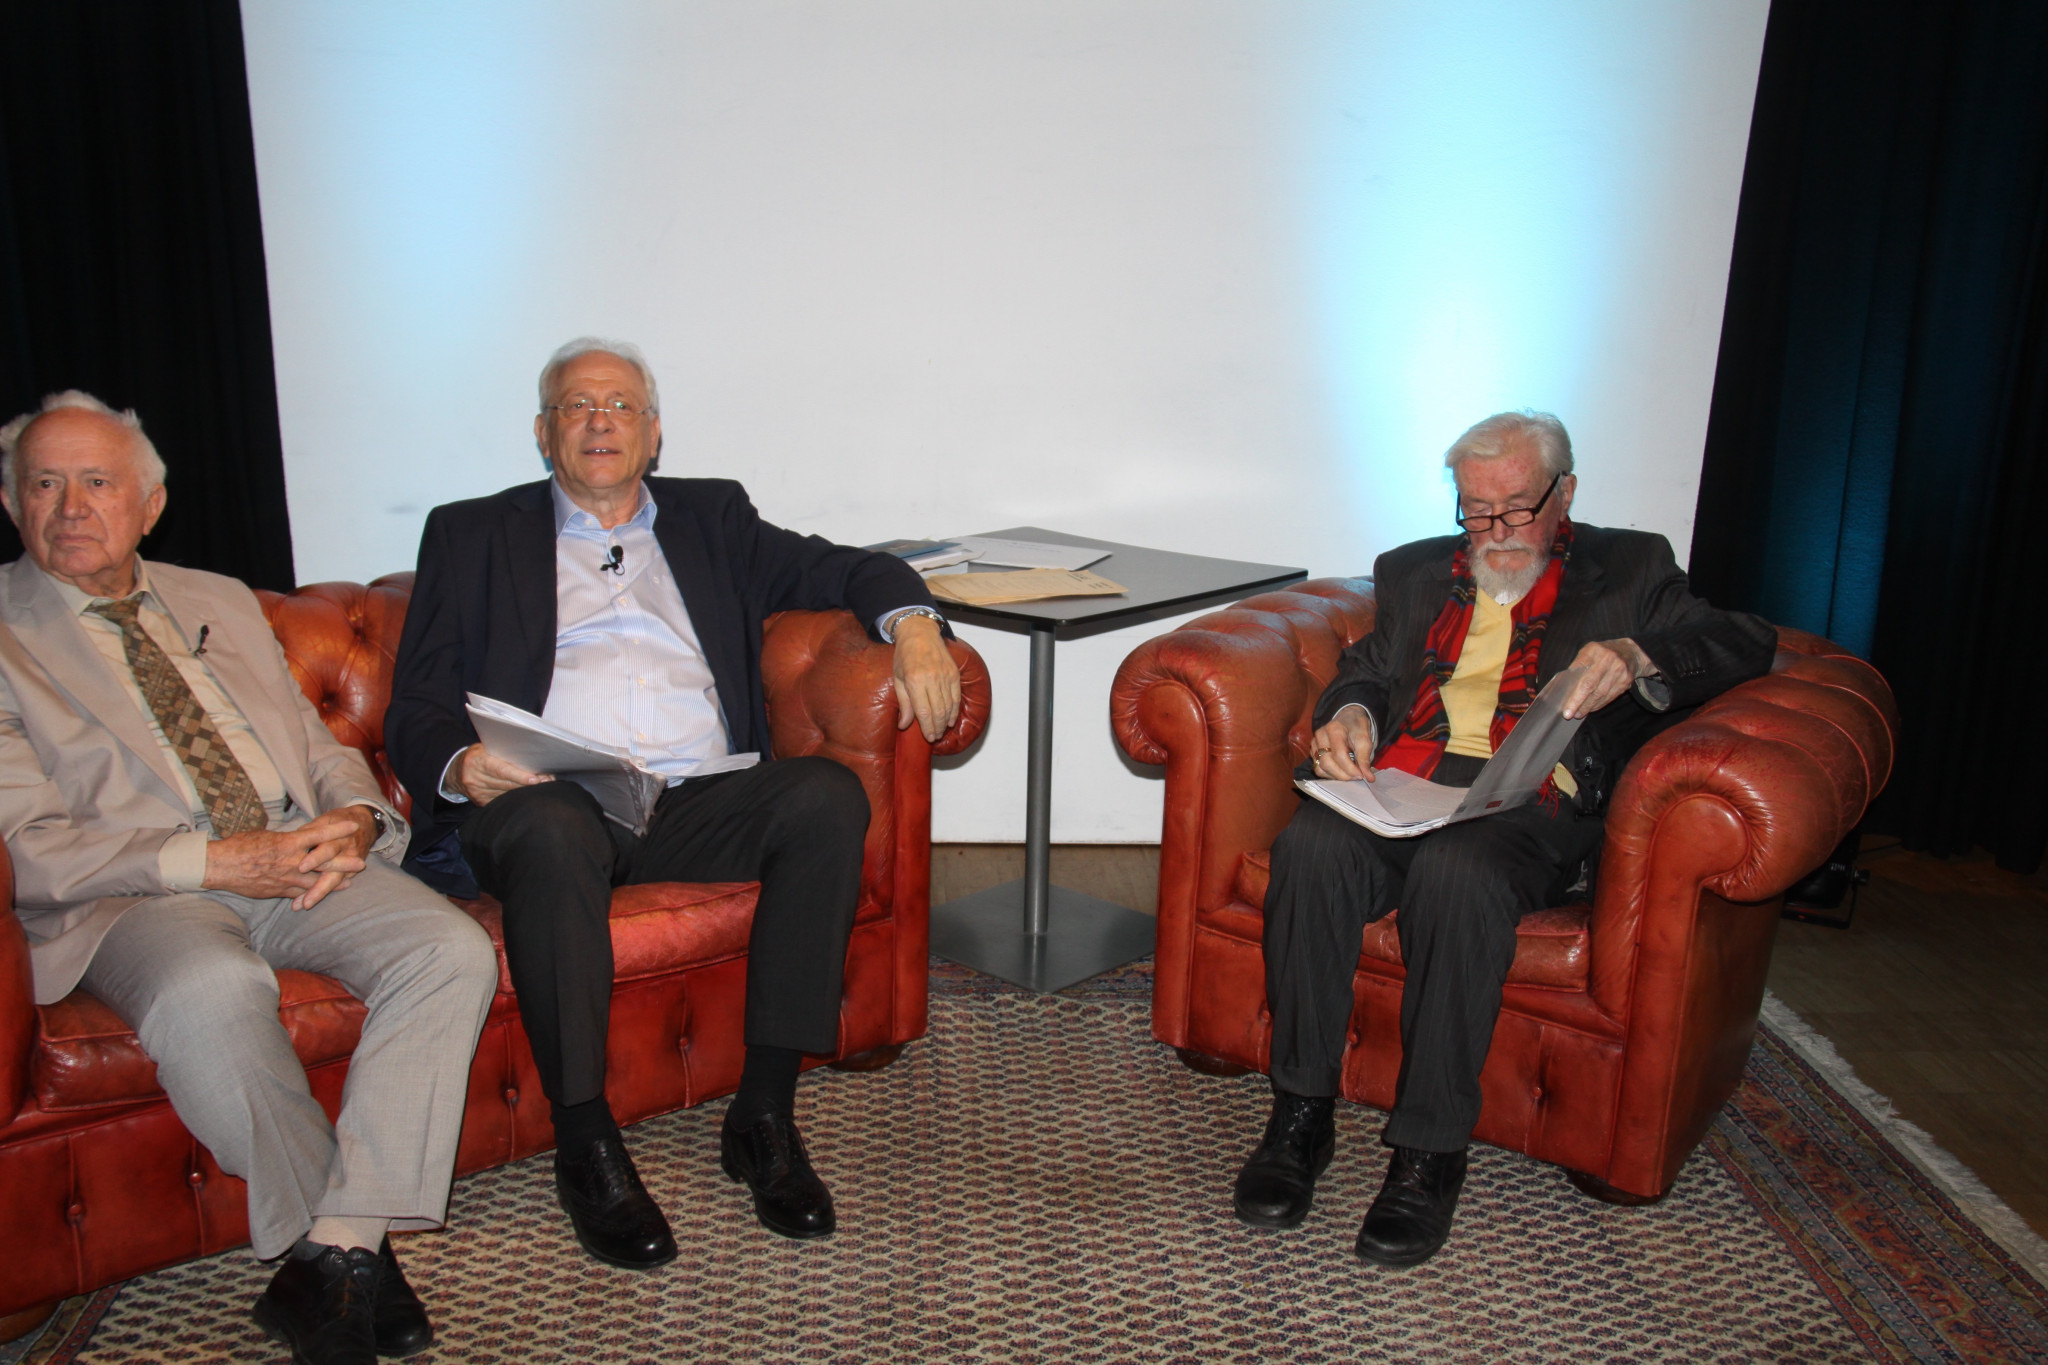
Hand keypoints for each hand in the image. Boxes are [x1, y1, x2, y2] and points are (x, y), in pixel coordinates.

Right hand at [203, 808, 374, 910]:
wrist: (219, 866)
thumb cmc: (239, 846)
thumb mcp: (265, 836)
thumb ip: (285, 840)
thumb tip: (296, 839)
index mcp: (288, 843)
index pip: (319, 834)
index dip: (338, 830)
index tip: (354, 825)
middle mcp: (291, 862)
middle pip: (324, 862)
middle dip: (345, 863)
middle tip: (362, 862)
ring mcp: (286, 878)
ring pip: (315, 882)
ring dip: (333, 883)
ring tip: (349, 883)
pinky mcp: (278, 891)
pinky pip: (299, 893)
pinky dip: (311, 894)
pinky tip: (320, 895)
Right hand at [453, 743, 549, 805]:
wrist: (453, 771)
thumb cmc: (475, 756)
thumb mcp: (484, 748)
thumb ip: (501, 752)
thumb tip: (528, 755)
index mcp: (476, 761)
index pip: (501, 770)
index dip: (520, 775)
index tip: (536, 778)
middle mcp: (475, 778)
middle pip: (507, 784)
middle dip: (529, 782)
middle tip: (547, 780)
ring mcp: (477, 792)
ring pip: (507, 793)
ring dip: (525, 790)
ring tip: (542, 784)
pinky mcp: (480, 802)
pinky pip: (502, 799)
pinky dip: (516, 796)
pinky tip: (527, 792)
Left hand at [891, 614, 962, 742]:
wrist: (919, 633)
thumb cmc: (904, 656)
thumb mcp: (897, 679)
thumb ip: (903, 703)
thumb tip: (904, 725)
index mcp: (915, 680)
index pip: (924, 711)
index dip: (927, 727)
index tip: (929, 737)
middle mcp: (932, 678)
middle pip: (938, 711)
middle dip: (937, 728)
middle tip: (935, 737)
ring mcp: (945, 675)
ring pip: (949, 706)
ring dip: (946, 722)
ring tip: (941, 730)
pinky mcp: (954, 673)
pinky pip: (956, 697)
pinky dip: (955, 710)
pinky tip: (951, 719)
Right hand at [1309, 707, 1376, 781]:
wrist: (1348, 718)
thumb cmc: (1356, 728)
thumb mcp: (1365, 739)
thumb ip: (1365, 759)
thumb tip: (1369, 778)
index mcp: (1334, 729)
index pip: (1339, 754)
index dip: (1350, 768)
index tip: (1361, 776)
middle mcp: (1320, 736)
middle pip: (1327, 763)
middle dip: (1343, 775)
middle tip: (1356, 777)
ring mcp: (1314, 744)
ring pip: (1320, 768)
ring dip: (1336, 776)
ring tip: (1349, 775)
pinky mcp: (1313, 752)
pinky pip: (1318, 769)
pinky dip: (1330, 775)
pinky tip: (1341, 772)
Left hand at [1561, 638, 1655, 718]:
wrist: (1630, 652)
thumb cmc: (1602, 653)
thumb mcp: (1588, 652)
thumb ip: (1578, 666)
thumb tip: (1566, 687)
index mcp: (1595, 650)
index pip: (1581, 673)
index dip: (1573, 692)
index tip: (1565, 706)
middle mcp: (1608, 659)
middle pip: (1591, 686)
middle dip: (1579, 702)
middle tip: (1569, 714)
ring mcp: (1619, 670)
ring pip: (1601, 694)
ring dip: (1588, 706)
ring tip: (1578, 713)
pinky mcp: (1626, 680)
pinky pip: (1610, 696)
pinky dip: (1599, 704)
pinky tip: (1591, 708)